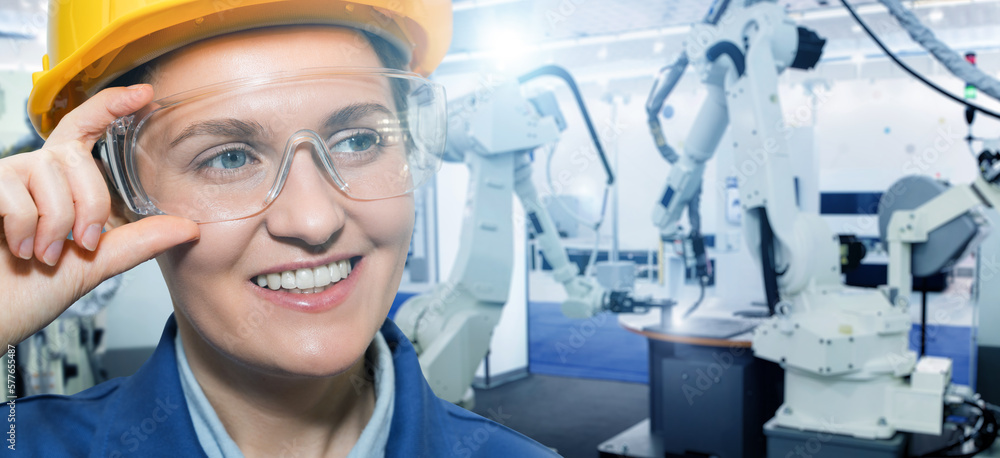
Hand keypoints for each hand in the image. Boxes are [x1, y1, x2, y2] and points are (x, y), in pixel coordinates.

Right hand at [0, 85, 199, 346]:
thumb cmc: (28, 292)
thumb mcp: (95, 264)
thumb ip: (139, 241)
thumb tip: (190, 228)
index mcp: (59, 181)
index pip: (85, 127)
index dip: (112, 105)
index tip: (145, 94)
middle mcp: (30, 170)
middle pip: (78, 159)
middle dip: (90, 207)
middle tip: (82, 244)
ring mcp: (2, 177)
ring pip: (49, 177)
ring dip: (55, 226)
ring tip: (43, 255)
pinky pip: (16, 195)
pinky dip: (25, 229)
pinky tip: (17, 249)